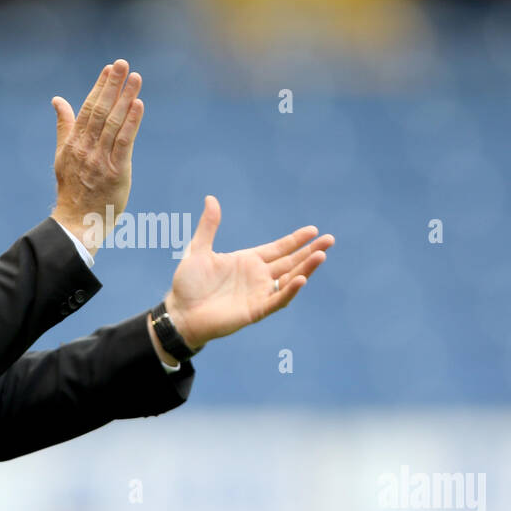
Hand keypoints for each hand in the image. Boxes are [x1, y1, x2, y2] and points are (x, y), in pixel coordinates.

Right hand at [49, 60, 143, 255]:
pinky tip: (138, 106)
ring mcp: (100, 160)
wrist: (76, 222)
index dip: (100, 87)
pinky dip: (132, 123)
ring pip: (114, 123)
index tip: (109, 68)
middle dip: (113, 85)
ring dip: (126, 99)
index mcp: (74, 143)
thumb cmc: (72, 189)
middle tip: (123, 64)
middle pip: (101, 110)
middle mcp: (86, 148)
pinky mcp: (116, 172)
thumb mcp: (62, 154)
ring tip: (135, 78)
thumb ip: (64, 126)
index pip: (88, 108)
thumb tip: (57, 99)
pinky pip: (124, 143)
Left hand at [163, 196, 333, 350]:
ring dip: (306, 269)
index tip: (313, 230)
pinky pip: (277, 300)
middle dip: (310, 251)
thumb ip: (209, 226)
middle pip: (290, 262)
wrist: (180, 312)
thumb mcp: (198, 250)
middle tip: (330, 240)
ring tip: (321, 256)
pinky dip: (290, 290)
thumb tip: (211, 198)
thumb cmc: (188, 284)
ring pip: (289, 279)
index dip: (296, 240)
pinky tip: (301, 279)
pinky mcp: (255, 310)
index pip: (279, 249)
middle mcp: (258, 276)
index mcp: (248, 261)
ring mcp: (259, 294)